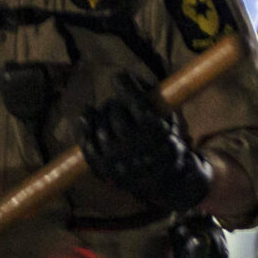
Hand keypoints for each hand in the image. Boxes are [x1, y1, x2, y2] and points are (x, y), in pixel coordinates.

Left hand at [79, 76, 214, 212]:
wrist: (169, 181)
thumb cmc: (168, 143)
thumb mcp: (172, 120)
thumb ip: (154, 99)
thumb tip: (128, 78)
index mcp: (157, 134)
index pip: (135, 101)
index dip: (126, 84)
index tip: (121, 76)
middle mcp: (135, 149)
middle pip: (115, 113)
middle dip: (116, 103)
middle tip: (119, 101)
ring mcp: (117, 162)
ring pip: (101, 129)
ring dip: (101, 116)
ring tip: (102, 111)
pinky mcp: (105, 171)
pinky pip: (88, 146)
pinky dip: (85, 129)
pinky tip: (87, 116)